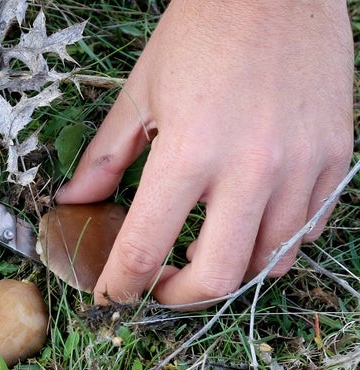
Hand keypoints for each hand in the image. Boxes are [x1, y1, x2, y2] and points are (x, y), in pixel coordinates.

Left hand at [56, 1, 352, 306]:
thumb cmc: (198, 34)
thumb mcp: (138, 94)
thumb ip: (103, 158)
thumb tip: (73, 202)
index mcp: (189, 153)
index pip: (145, 248)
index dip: (120, 285)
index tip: (110, 297)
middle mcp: (251, 169)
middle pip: (216, 277)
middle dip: (178, 296)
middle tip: (160, 284)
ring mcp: (302, 167)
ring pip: (268, 262)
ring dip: (228, 271)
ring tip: (202, 254)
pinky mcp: (335, 157)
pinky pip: (307, 228)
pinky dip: (272, 242)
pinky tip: (247, 223)